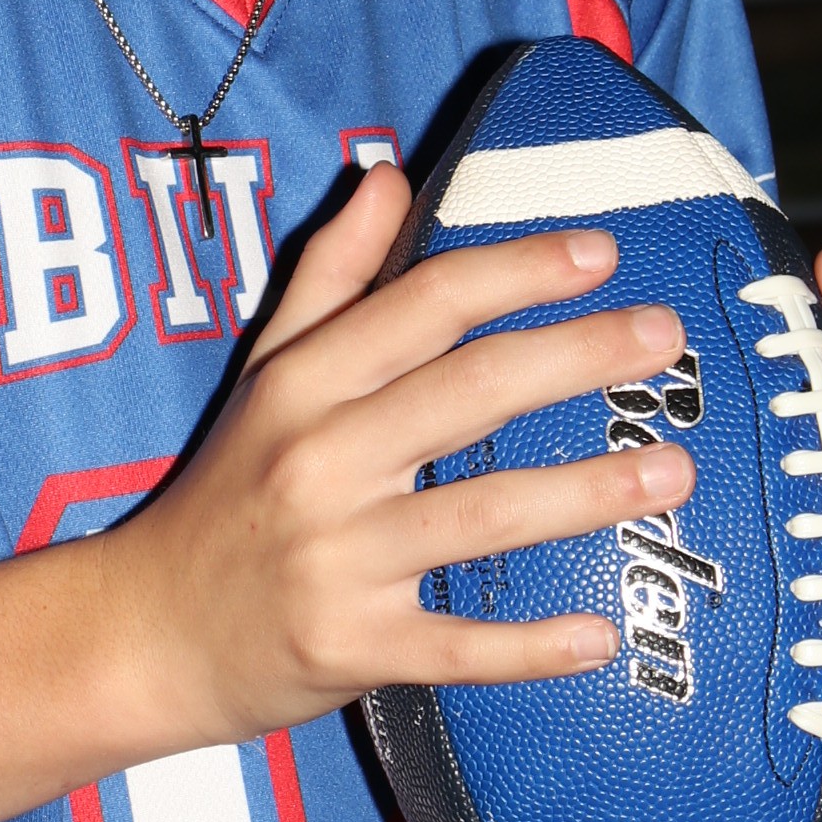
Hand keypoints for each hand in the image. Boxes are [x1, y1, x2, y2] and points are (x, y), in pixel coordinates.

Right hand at [106, 160, 693, 748]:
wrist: (146, 633)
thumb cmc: (225, 492)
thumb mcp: (263, 373)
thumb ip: (331, 274)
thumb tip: (390, 174)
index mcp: (304, 386)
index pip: (423, 306)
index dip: (516, 272)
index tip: (600, 253)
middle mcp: (320, 461)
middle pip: (469, 392)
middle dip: (578, 356)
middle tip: (666, 336)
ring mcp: (337, 559)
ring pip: (483, 513)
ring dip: (588, 491)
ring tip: (674, 469)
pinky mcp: (351, 647)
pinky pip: (459, 646)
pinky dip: (532, 644)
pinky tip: (602, 633)